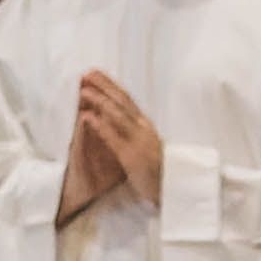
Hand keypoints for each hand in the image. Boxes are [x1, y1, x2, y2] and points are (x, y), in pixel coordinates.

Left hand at [60, 67, 163, 220]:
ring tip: (84, 90)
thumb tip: (114, 112)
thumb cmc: (158, 167)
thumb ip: (131, 127)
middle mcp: (143, 129)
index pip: (126, 99)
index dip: (110, 84)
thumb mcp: (145, 142)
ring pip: (118, 116)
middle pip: (122, 102)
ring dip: (100, 101)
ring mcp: (138, 142)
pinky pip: (114, 138)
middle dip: (104, 86)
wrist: (176, 188)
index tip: (95, 72)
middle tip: (87, 73)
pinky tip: (86, 117)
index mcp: (145, 125)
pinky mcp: (132, 156)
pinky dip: (99, 125)